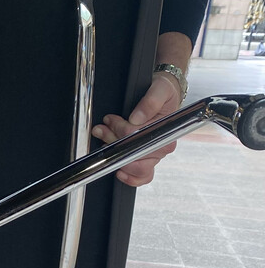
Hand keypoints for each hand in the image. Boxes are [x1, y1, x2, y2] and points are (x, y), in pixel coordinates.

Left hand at [92, 70, 180, 186]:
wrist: (163, 95)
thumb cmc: (164, 93)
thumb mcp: (160, 89)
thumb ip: (150, 102)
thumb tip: (137, 117)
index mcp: (166, 132)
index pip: (138, 137)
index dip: (120, 130)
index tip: (110, 120)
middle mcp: (161, 147)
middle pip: (132, 154)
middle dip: (112, 142)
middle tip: (102, 129)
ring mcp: (153, 155)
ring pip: (131, 165)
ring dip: (113, 154)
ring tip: (103, 137)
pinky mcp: (145, 159)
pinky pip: (139, 177)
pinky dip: (128, 177)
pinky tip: (117, 169)